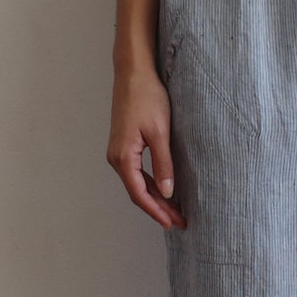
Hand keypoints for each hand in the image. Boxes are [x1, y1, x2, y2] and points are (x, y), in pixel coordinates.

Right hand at [107, 60, 187, 230]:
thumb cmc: (147, 98)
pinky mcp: (125, 144)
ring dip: (156, 197)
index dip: (156, 212)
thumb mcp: (160, 133)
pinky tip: (164, 189)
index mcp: (123, 157)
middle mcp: (116, 158)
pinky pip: (137, 171)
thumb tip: (168, 193)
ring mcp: (119, 151)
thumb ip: (163, 164)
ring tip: (176, 210)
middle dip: (159, 208)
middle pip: (138, 192)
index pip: (139, 194)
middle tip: (180, 221)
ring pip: (137, 183)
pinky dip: (151, 183)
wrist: (134, 73)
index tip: (172, 223)